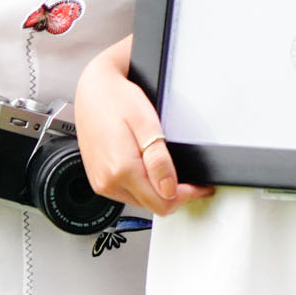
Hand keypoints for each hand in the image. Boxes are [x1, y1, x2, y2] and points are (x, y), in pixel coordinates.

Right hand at [75, 37, 210, 215]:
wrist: (94, 89)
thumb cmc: (118, 99)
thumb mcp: (147, 124)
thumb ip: (159, 161)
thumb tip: (170, 189)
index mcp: (121, 170)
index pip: (162, 203)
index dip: (187, 196)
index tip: (201, 186)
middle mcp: (107, 181)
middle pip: (152, 205)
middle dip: (174, 195)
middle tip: (190, 179)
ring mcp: (100, 182)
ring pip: (140, 201)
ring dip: (158, 192)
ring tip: (168, 169)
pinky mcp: (98, 178)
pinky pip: (127, 192)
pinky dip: (142, 185)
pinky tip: (149, 167)